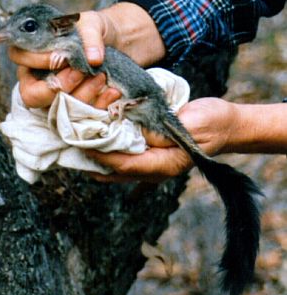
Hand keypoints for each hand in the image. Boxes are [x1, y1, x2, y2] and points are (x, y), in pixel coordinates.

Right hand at [8, 2, 164, 107]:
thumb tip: (94, 59)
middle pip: (33, 95)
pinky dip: (99, 104)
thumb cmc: (94, 33)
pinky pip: (83, 115)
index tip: (64, 56)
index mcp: (34, 53)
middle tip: (81, 72)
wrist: (116, 45)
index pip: (20, 57)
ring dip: (82, 94)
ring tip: (101, 76)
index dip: (39, 60)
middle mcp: (39, 79)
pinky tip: (113, 91)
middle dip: (59, 86)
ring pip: (60, 108)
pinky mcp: (77, 108)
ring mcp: (57, 97)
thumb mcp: (92, 24)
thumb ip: (90, 35)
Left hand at [86, 98, 237, 182]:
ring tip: (77, 145)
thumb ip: (165, 133)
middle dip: (93, 160)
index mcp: (164, 165)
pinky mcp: (152, 153)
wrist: (224, 124)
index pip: (125, 165)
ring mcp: (153, 163)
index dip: (102, 156)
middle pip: (116, 171)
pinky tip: (97, 140)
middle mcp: (155, 168)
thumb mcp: (191, 124)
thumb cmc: (211, 123)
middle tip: (71, 147)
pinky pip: (125, 157)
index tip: (82, 144)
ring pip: (118, 167)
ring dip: (97, 157)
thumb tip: (135, 136)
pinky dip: (109, 151)